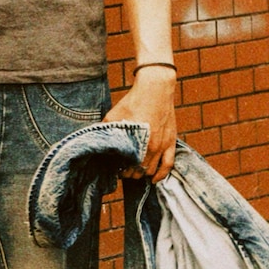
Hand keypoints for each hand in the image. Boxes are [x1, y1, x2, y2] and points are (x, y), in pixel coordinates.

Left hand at [104, 67, 176, 182]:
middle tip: (123, 171)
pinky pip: (169, 164)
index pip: (127, 167)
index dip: (120, 171)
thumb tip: (97, 142)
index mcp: (137, 143)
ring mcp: (162, 145)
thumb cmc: (133, 101)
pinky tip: (154, 179)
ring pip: (152, 170)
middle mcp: (151, 147)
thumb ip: (106, 131)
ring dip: (143, 173)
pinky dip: (162, 174)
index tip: (115, 169)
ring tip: (135, 172)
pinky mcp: (171, 141)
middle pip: (139, 170)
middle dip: (130, 173)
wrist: (155, 89)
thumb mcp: (113, 116)